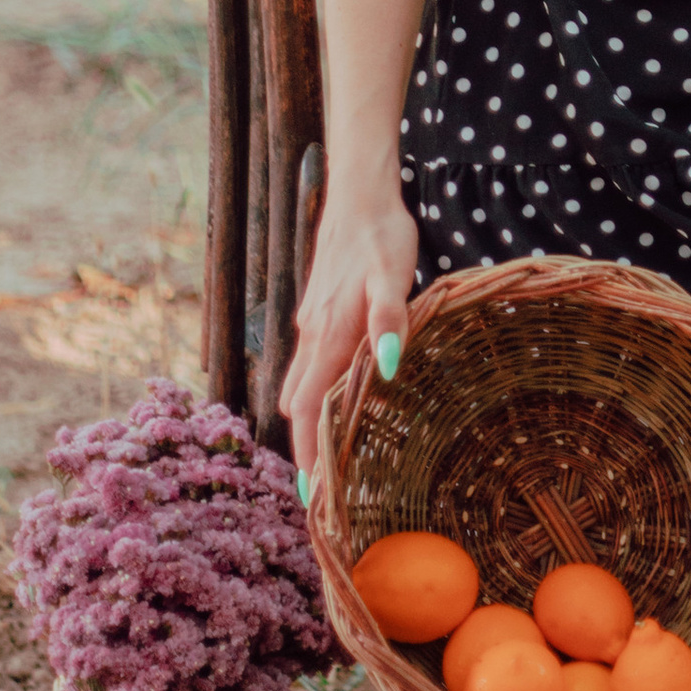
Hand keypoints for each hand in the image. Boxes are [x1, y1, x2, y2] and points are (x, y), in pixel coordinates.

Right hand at [279, 189, 419, 468]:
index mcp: (328, 335)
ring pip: (299, 383)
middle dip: (305, 447)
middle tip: (322, 489)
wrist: (360, 193)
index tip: (311, 496)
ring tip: (330, 453)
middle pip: (297, 405)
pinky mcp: (319, 309)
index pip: (307, 410)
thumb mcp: (393, 275)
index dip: (307, 454)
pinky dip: (316, 389)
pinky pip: (310, 362)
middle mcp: (312, 335)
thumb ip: (389, 320)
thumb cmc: (381, 235)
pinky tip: (341, 391)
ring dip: (309, 420)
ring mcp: (312, 322)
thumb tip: (386, 369)